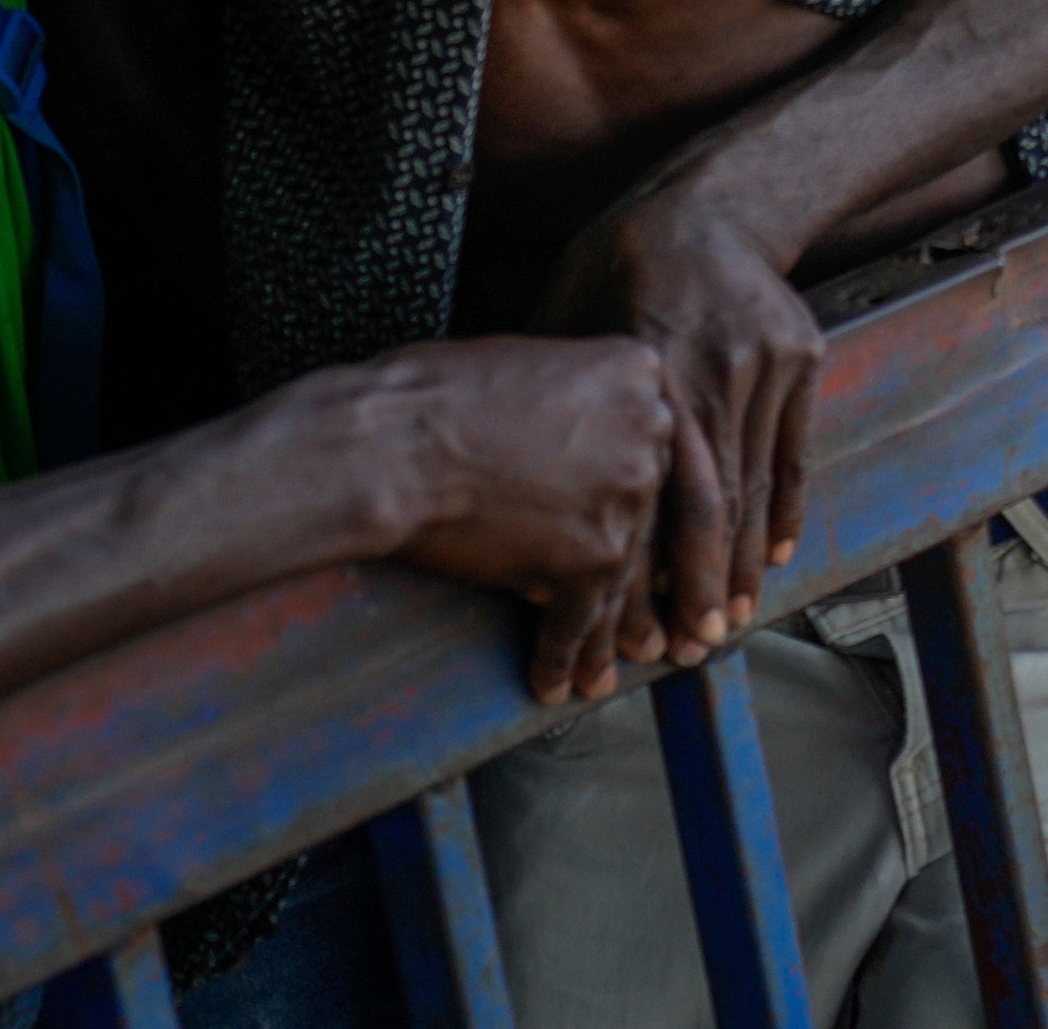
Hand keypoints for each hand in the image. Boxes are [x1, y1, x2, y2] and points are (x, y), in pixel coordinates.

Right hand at [340, 337, 679, 703]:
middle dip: (655, 580)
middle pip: (656, 515)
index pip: (657, 446)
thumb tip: (582, 440)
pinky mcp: (592, 555)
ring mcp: (626, 495)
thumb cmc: (430, 398)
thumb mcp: (532, 365)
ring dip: (611, 634)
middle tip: (660, 624)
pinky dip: (563, 655)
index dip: (654, 501)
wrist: (385, 443)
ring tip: (604, 672)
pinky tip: (553, 681)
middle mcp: (650, 430)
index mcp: (639, 373)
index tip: (663, 538)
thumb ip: (581, 401)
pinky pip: (581, 618)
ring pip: (625, 576)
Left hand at [531, 191, 821, 665]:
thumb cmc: (616, 263)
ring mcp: (765, 364)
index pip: (651, 490)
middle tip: (692, 647)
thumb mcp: (567, 319)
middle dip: (701, 584)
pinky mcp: (802, 357)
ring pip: (756, 482)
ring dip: (744, 559)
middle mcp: (714, 370)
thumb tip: (513, 484)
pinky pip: (796, 449)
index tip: (637, 625)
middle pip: (712, 501)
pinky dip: (787, 505)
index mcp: (649, 368)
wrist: (713, 202)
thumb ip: (558, 398)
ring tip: (732, 618)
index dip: (645, 567)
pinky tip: (777, 553)